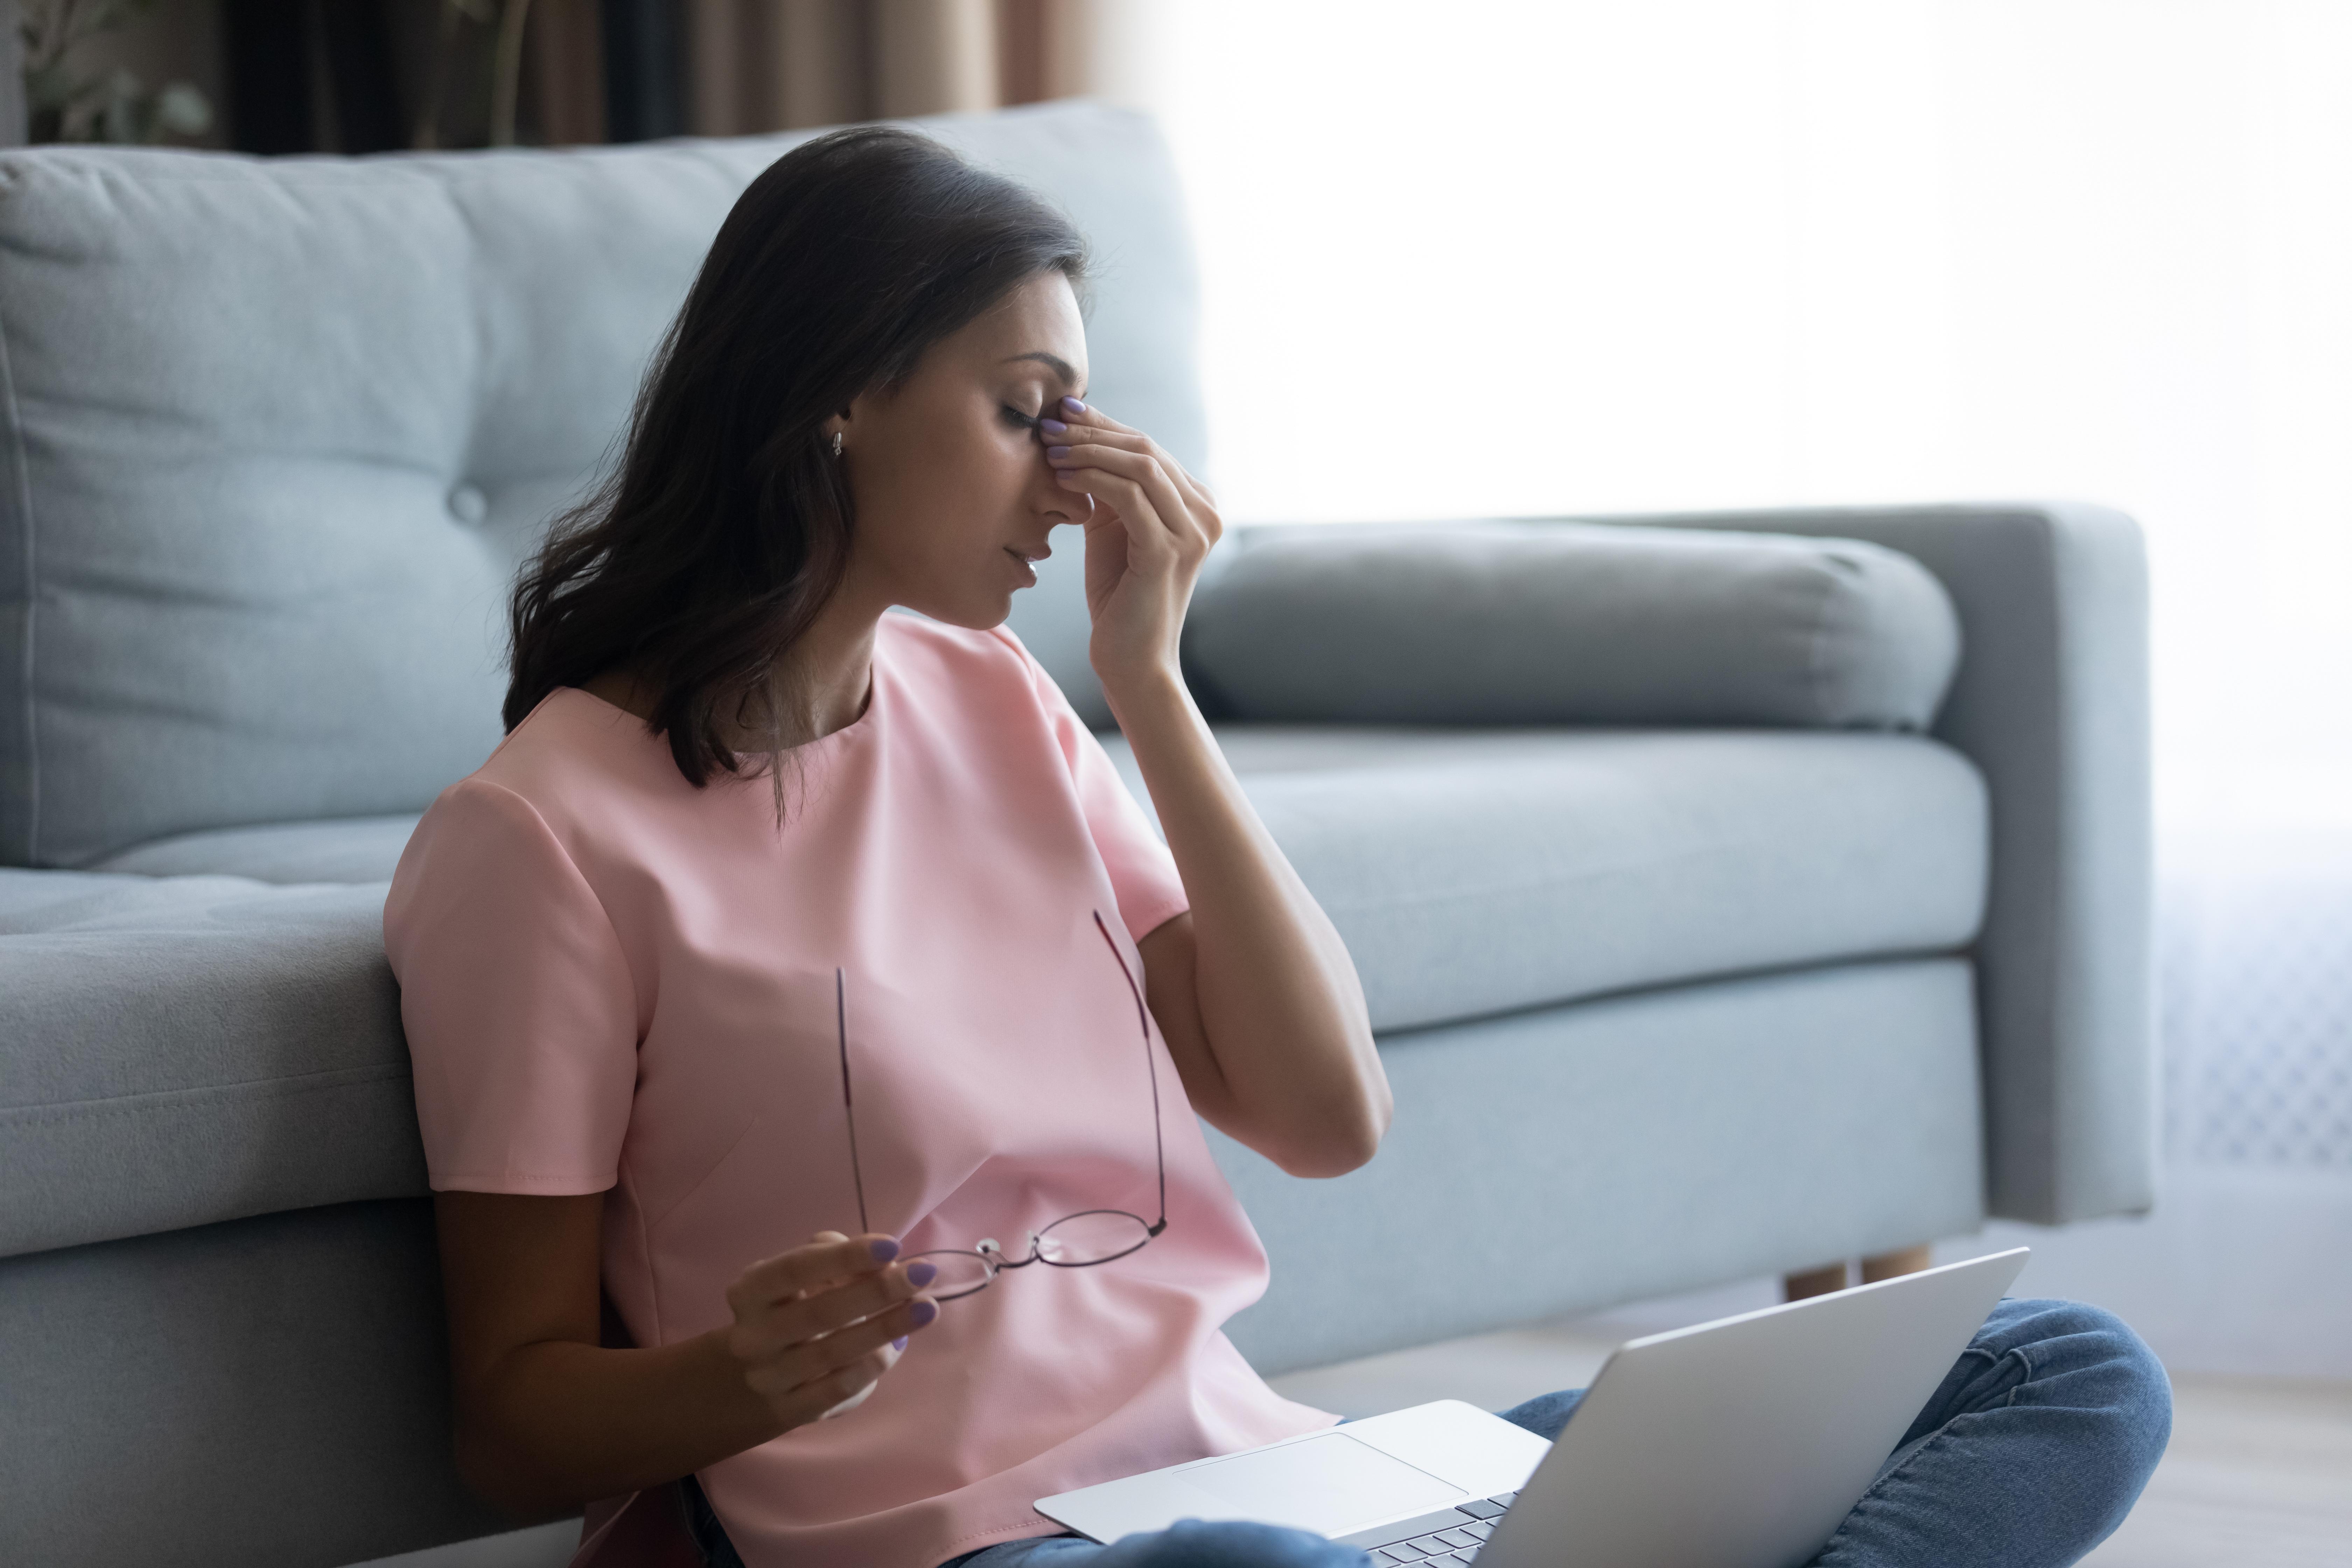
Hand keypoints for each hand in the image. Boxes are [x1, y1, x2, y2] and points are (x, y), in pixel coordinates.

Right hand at [722, 1231, 937, 1428]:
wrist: (757, 1373)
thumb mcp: (801, 1274)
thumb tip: (882, 1261)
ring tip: (926, 1308)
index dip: (844, 1257)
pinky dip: (871, 1365)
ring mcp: (768, 1378)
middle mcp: (753, 1336)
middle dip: (877, 1291)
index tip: (892, 1246)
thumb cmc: (791, 1306)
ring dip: (885, 1328)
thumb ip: (833, 1255)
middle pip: (819, 1313)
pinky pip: (838, 1389)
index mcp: (750, 1291)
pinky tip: (897, 1346)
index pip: (795, 1269)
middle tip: (924, 1273)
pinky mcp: (790, 1411)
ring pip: (832, 1353)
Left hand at [1041, 397, 1223, 697]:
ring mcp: (1191, 532)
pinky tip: (1062, 477)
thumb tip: (1080, 440)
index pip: (1148, 447)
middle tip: (1049, 425)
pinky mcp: (1168, 552)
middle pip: (1145, 448)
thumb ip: (1109, 489)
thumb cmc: (1120, 598)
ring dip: (1089, 451)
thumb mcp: (1113, 531)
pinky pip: (1128, 497)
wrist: (1132, 661)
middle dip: (1093, 431)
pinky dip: (1092, 479)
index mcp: (1196, 504)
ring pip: (1140, 465)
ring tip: (1050, 450)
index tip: (1063, 412)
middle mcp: (1204, 513)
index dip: (1104, 424)